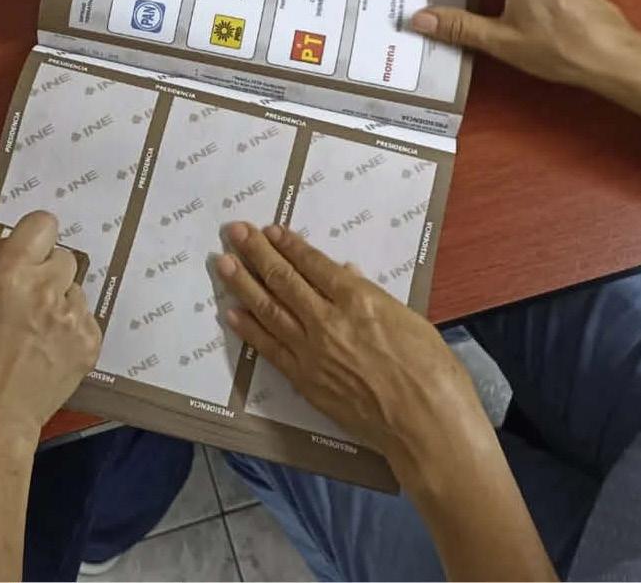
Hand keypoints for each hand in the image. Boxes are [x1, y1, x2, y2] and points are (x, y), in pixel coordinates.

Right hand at [0, 211, 101, 449]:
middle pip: (65, 257)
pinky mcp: (90, 339)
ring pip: (76, 289)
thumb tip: (11, 238)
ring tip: (38, 332)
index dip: (38, 238)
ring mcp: (72, 317)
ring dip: (62, 302)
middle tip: (32, 300)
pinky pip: (86, 317)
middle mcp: (45, 290)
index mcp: (9, 276)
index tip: (33, 251)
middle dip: (50, 274)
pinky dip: (72, 328)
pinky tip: (51, 348)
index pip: (44, 224)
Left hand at [216, 222, 498, 501]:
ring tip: (223, 263)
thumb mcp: (407, 318)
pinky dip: (248, 329)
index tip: (269, 230)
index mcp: (358, 298)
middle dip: (256, 252)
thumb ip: (370, 296)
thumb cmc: (431, 369)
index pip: (313, 264)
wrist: (424, 425)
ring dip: (242, 284)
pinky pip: (269, 348)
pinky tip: (231, 312)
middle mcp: (328, 320)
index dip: (289, 244)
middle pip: (284, 279)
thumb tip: (343, 275)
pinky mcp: (304, 381)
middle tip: (234, 232)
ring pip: (268, 309)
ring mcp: (312, 352)